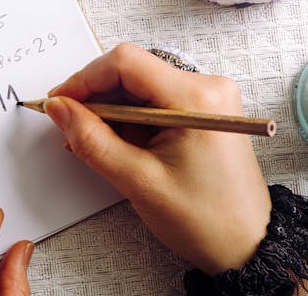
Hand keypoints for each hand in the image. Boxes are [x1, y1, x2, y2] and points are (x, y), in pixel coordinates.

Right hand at [45, 43, 270, 274]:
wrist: (247, 245)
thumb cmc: (207, 219)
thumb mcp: (138, 180)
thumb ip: (92, 140)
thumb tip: (60, 109)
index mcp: (196, 99)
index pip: (125, 63)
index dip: (84, 79)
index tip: (60, 102)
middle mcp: (206, 87)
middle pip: (130, 71)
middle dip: (95, 98)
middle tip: (72, 128)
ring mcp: (205, 97)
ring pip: (137, 86)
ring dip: (110, 111)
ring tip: (96, 145)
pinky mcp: (201, 110)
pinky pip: (151, 100)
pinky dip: (128, 119)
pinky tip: (118, 145)